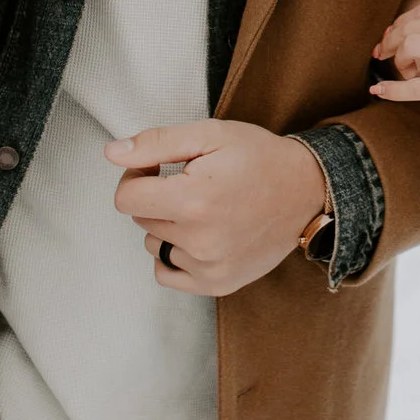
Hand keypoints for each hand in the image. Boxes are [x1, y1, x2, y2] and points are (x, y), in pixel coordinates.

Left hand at [105, 119, 327, 296]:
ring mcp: (209, 267)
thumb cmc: (259, 158)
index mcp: (194, 200)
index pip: (126, 199)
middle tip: (190, 183)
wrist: (307, 191)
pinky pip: (167, 273)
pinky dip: (175, 254)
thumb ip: (157, 143)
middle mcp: (200, 240)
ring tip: (203, 209)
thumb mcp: (210, 134)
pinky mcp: (217, 284)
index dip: (135, 176)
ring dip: (167, 226)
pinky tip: (199, 235)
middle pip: (141, 220)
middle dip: (156, 198)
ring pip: (154, 244)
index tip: (156, 168)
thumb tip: (112, 153)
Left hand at [369, 0, 419, 125]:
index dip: (404, 21)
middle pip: (414, 24)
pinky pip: (419, 87)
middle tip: (383, 51)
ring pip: (413, 46)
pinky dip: (394, 90)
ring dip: (399, 58)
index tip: (395, 32)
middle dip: (393, 37)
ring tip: (399, 71)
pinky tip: (378, 92)